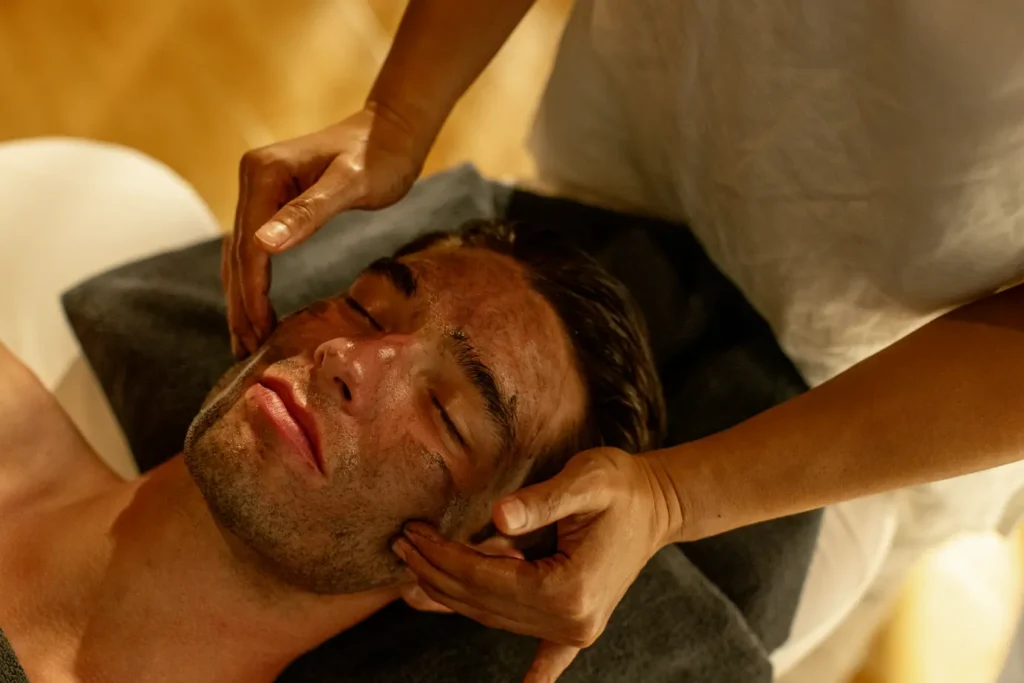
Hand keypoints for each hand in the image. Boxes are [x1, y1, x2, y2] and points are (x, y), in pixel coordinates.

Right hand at [224, 104, 424, 356]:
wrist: (392, 130)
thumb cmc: (379, 156)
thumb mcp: (350, 185)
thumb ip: (308, 213)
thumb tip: (263, 246)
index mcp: (262, 174)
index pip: (248, 247)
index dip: (251, 294)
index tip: (258, 334)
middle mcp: (253, 178)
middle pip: (237, 254)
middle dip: (240, 304)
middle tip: (245, 352)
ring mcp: (261, 187)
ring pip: (242, 253)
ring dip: (242, 297)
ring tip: (246, 341)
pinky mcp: (275, 198)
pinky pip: (256, 246)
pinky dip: (254, 280)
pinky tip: (257, 307)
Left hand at [392, 448, 677, 682]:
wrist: (658, 504)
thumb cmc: (622, 486)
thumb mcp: (587, 480)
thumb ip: (543, 501)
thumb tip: (498, 518)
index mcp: (568, 589)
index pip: (484, 577)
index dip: (442, 555)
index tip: (412, 531)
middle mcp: (571, 621)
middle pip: (483, 602)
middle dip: (436, 574)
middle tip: (401, 545)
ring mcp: (576, 630)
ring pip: (495, 619)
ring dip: (453, 597)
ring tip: (414, 573)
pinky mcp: (579, 626)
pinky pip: (548, 658)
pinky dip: (535, 675)